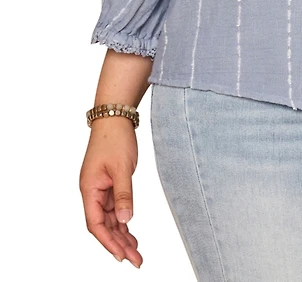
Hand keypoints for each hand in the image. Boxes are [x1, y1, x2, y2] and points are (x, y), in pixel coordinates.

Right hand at [79, 118, 142, 267]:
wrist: (115, 117)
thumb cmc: (115, 139)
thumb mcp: (121, 167)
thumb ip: (124, 194)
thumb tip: (125, 219)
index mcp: (89, 189)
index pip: (95, 224)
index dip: (107, 241)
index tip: (121, 255)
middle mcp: (92, 191)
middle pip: (102, 225)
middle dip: (118, 243)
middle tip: (135, 260)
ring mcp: (100, 188)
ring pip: (109, 219)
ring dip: (121, 235)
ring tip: (135, 252)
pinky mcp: (109, 183)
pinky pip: (114, 208)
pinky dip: (122, 220)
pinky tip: (130, 232)